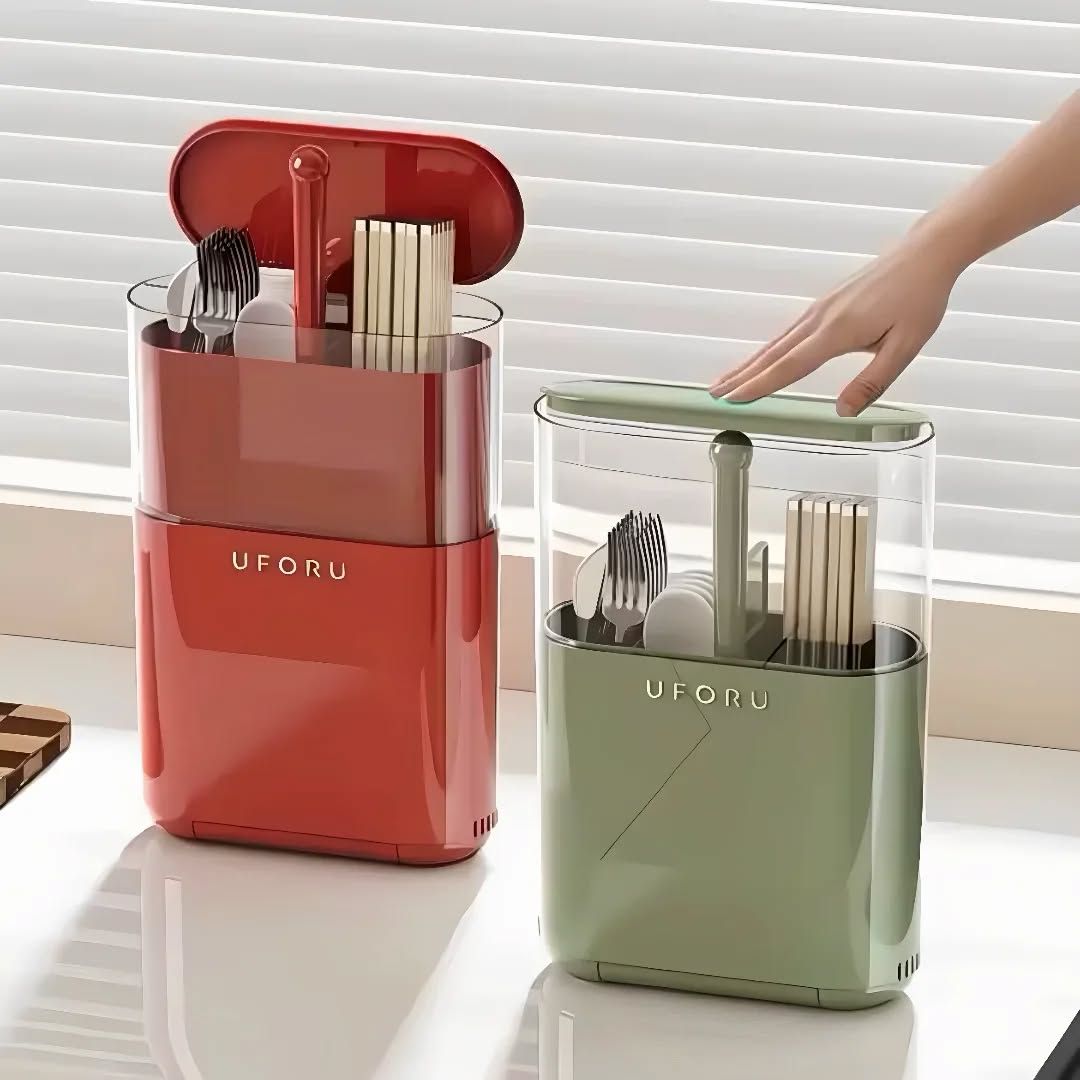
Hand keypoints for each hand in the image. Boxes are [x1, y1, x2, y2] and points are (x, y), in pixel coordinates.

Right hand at [709, 241, 959, 414]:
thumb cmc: (920, 299)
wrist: (925, 254)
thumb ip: (872, 381)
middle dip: (741, 376)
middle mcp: (821, 319)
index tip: (734, 400)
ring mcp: (819, 310)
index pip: (789, 366)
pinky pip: (788, 333)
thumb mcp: (906, 346)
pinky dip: (767, 350)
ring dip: (749, 364)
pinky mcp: (824, 305)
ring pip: (776, 343)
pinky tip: (761, 359)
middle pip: (772, 354)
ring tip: (725, 381)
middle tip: (713, 394)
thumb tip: (844, 412)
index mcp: (838, 332)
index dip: (760, 385)